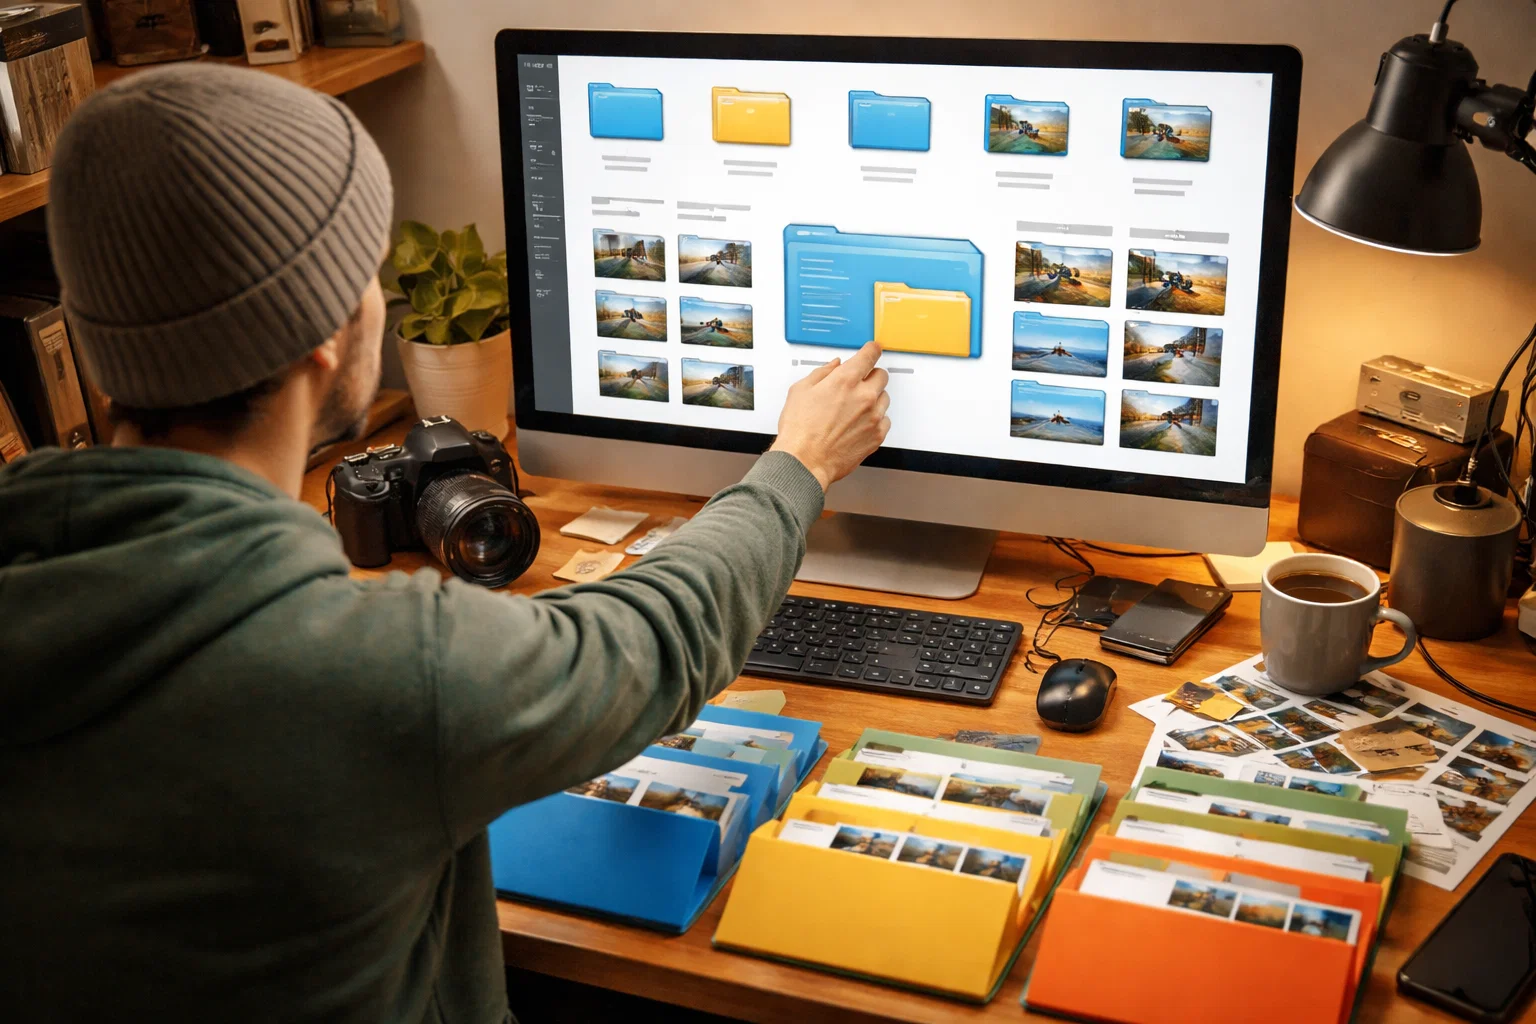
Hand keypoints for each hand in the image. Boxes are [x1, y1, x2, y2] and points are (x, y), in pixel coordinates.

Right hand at [769, 341, 889, 490]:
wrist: (804, 462)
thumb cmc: (800, 431)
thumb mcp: (801, 391)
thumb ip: (822, 373)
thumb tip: (834, 366)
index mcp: (845, 380)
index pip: (870, 355)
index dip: (872, 350)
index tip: (873, 350)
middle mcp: (864, 396)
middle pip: (882, 375)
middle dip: (871, 376)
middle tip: (858, 384)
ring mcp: (873, 416)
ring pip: (885, 398)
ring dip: (873, 398)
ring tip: (854, 409)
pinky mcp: (877, 435)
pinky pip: (885, 420)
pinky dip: (876, 419)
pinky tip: (859, 423)